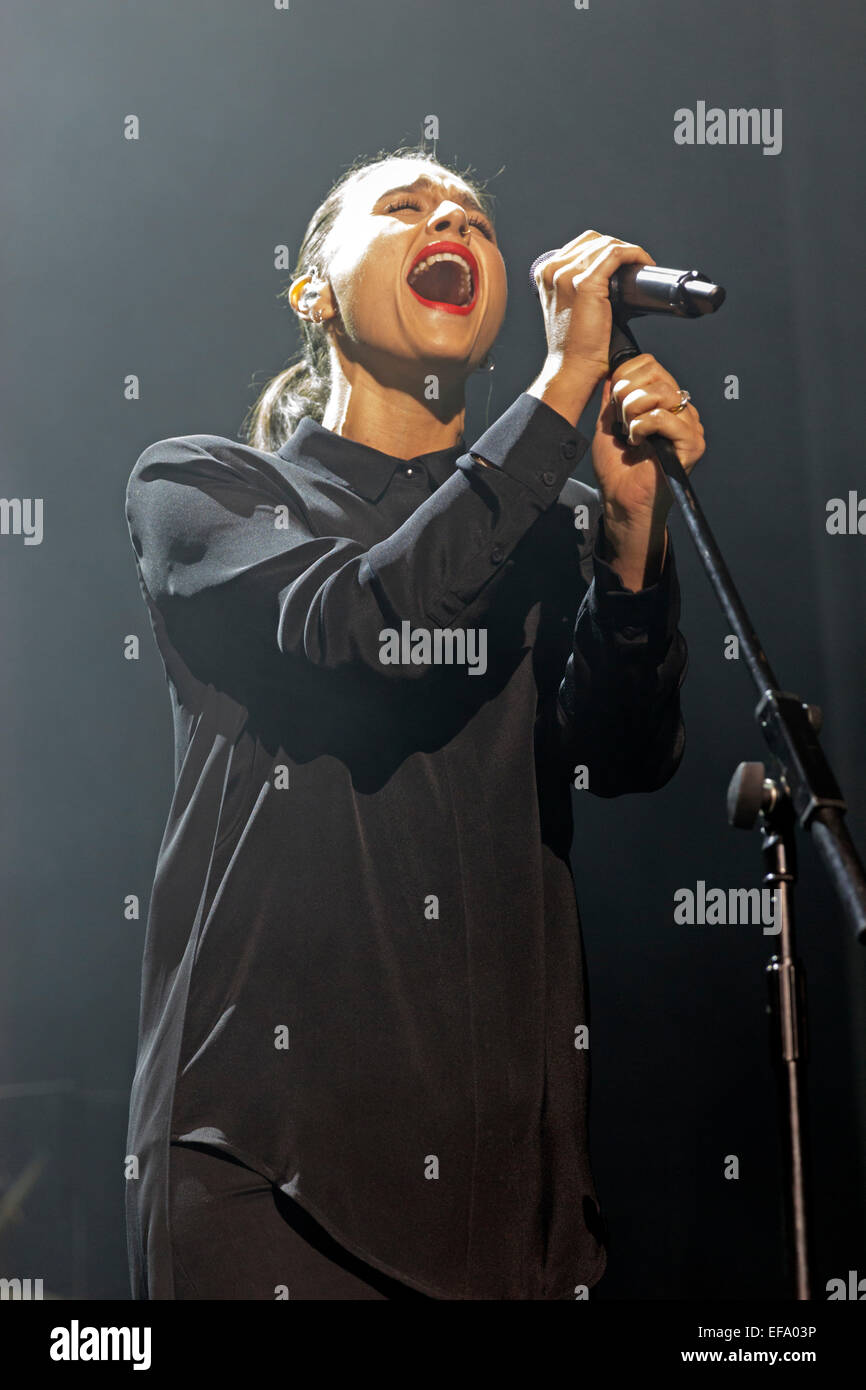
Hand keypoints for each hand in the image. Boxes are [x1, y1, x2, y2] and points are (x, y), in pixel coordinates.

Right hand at [526, 231, 656, 425]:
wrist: (572, 369)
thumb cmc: (574, 346)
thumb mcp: (568, 308)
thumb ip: (577, 288)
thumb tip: (607, 277)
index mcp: (545, 273)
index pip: (581, 246)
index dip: (605, 249)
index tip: (623, 264)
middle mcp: (552, 270)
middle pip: (593, 240)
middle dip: (618, 248)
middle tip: (635, 265)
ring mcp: (567, 275)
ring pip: (606, 245)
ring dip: (630, 251)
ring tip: (642, 265)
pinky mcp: (586, 283)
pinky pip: (616, 254)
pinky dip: (635, 254)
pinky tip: (644, 264)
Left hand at [592, 354, 704, 522]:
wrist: (621, 501)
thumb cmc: (617, 471)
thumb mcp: (609, 424)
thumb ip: (613, 397)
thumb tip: (613, 371)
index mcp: (664, 404)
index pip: (651, 365)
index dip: (625, 376)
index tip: (614, 401)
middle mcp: (681, 411)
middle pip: (656, 373)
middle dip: (627, 393)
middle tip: (619, 419)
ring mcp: (689, 427)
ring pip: (661, 392)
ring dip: (633, 410)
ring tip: (627, 432)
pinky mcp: (691, 444)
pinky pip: (664, 417)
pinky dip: (641, 426)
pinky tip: (636, 442)